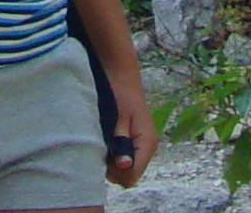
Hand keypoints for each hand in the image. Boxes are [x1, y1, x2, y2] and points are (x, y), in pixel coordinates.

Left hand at [107, 67, 159, 185]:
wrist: (120, 73)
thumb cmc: (118, 93)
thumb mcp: (118, 118)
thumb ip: (121, 143)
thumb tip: (124, 165)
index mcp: (147, 143)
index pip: (131, 176)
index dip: (115, 171)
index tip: (104, 154)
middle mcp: (148, 147)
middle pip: (128, 176)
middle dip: (113, 168)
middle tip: (102, 147)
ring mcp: (143, 145)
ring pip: (125, 169)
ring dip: (112, 161)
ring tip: (103, 141)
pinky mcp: (136, 141)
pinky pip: (125, 159)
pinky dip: (113, 154)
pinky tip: (106, 140)